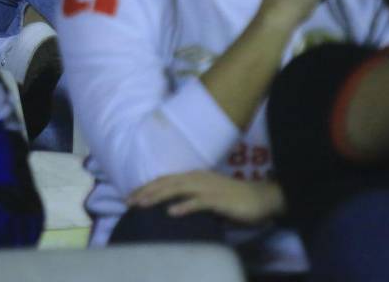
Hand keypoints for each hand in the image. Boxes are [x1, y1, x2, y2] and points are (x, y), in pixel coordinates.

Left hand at [127, 171, 282, 225]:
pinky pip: (198, 202)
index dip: (147, 187)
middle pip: (166, 182)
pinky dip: (184, 206)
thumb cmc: (234, 199)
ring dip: (158, 196)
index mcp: (194, 176)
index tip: (131, 195)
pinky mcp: (218, 199)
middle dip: (146, 191)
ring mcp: (207, 187)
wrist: (260, 198)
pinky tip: (171, 213)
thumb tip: (174, 209)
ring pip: (177, 189)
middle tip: (128, 201)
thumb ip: (192, 200)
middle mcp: (197, 178)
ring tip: (142, 204)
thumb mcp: (208, 198)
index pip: (166, 180)